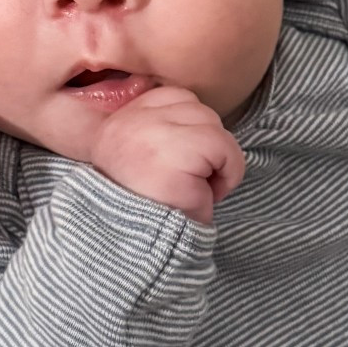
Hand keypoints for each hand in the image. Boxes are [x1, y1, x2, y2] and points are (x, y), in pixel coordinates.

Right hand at [85, 84, 244, 224]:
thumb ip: (160, 133)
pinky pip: (227, 153)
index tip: (175, 165)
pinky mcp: (180, 154)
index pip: (175, 98)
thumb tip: (202, 126)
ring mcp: (157, 133)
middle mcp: (134, 118)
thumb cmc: (138, 211)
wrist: (126, 247)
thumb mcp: (138, 159)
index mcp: (120, 118)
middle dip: (205, 148)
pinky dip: (226, 178)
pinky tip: (201, 197)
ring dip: (216, 164)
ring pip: (217, 131)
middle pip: (201, 112)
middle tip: (186, 184)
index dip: (188, 132)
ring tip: (192, 190)